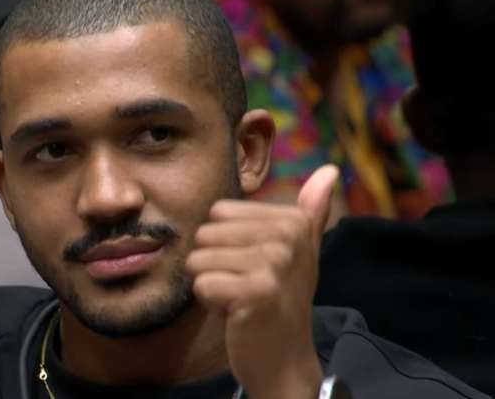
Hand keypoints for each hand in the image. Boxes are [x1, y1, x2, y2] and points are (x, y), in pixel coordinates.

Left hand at [187, 165, 338, 398]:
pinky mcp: (255, 292)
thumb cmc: (281, 301)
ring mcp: (273, 264)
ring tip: (240, 298)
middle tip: (244, 286)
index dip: (225, 244)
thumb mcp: (298, 252)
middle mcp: (286, 237)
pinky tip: (236, 313)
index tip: (251, 267)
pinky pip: (201, 284)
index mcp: (292, 221)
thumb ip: (309, 212)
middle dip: (215, 265)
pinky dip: (210, 304)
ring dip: (212, 285)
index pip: (217, 214)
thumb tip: (330, 170)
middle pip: (204, 234)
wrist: (285, 360)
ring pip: (198, 260)